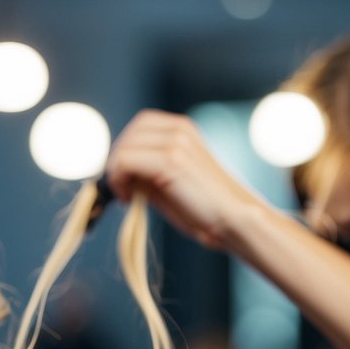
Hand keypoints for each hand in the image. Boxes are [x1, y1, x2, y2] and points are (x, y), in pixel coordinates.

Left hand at [105, 109, 266, 249]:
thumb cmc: (203, 209)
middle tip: (123, 191)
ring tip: (127, 196)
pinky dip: (118, 181)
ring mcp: (176, 141)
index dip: (125, 152)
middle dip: (117, 163)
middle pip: (129, 135)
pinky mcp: (171, 159)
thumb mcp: (169, 182)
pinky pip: (125, 161)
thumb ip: (146, 171)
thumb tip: (117, 171)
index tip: (127, 181)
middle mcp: (179, 129)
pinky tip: (128, 199)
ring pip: (123, 148)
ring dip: (116, 174)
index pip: (139, 127)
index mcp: (182, 130)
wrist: (233, 221)